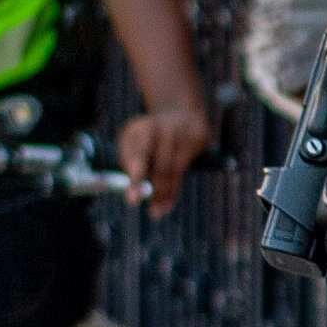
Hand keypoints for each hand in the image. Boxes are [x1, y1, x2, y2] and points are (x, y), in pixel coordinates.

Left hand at [116, 92, 212, 208]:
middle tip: (147, 210)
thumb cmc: (151, 138)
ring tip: (156, 212)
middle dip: (150, 188)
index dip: (135, 179)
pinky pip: (182, 170)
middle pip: (156, 163)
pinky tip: (167, 203)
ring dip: (163, 193)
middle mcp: (161, 128)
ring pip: (171, 170)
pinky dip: (174, 190)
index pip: (136, 156)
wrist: (182, 113)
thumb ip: (130, 163)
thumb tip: (136, 191)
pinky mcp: (195, 139)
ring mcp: (179, 133)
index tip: (132, 201)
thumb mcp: (135, 142)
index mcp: (141, 128)